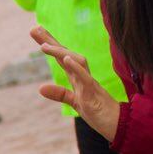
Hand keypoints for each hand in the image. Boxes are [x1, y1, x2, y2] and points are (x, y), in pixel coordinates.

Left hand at [32, 26, 120, 141]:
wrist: (118, 125)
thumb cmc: (99, 112)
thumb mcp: (75, 103)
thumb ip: (60, 94)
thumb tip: (40, 88)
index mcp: (78, 78)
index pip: (62, 58)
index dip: (50, 45)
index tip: (36, 31)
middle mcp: (83, 76)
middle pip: (66, 54)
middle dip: (50, 41)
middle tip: (34, 28)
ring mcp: (89, 83)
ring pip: (77, 61)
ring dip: (61, 53)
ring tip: (44, 46)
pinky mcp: (94, 93)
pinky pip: (86, 78)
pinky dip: (77, 68)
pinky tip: (66, 60)